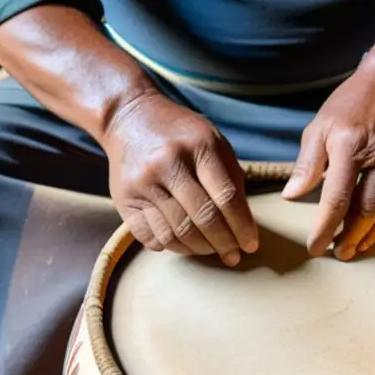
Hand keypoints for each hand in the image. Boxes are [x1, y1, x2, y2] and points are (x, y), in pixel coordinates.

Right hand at [104, 90, 257, 265]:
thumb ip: (230, 178)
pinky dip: (171, 247)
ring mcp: (143, 182)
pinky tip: (183, 244)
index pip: (226, 197)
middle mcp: (168, 163)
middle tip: (233, 256)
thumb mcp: (213, 142)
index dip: (242, 227)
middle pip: (202, 218)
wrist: (130, 118)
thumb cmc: (181, 135)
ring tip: (211, 251)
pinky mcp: (124, 199)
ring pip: (176, 232)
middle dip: (223, 244)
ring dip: (199, 249)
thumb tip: (244, 225)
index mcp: (199, 146)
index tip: (250, 245)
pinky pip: (151, 237)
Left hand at [282, 62, 374, 258]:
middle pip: (366, 209)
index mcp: (349, 146)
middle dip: (350, 237)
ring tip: (356, 249)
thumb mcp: (319, 127)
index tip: (315, 248)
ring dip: (371, 235)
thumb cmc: (350, 105)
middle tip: (338, 254)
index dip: (325, 227)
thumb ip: (306, 164)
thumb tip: (291, 196)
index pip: (337, 198)